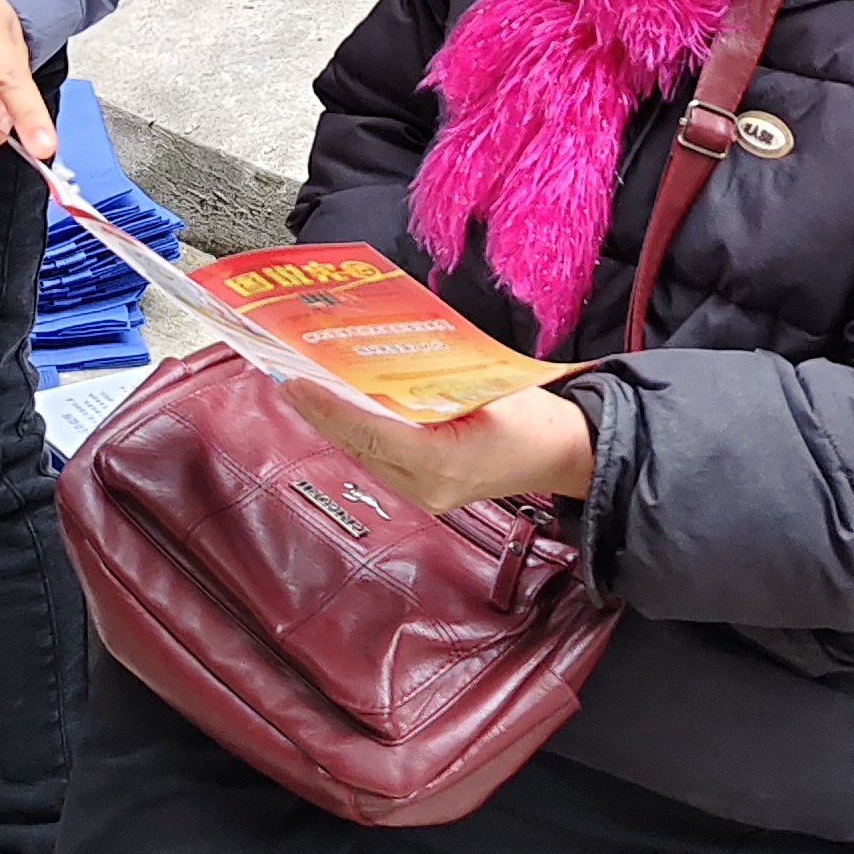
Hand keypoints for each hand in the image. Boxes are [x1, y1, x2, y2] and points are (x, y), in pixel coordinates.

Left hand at [281, 376, 593, 516]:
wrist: (564, 454)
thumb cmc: (533, 418)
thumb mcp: (484, 387)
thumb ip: (431, 380)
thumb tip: (379, 358)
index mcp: (442, 462)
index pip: (370, 432)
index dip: (329, 407)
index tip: (297, 383)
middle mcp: (427, 487)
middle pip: (358, 446)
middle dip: (322, 412)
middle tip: (289, 378)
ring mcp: (426, 495)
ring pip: (364, 455)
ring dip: (336, 423)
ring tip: (308, 389)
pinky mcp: (427, 491)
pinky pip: (380, 460)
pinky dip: (359, 433)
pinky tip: (345, 409)